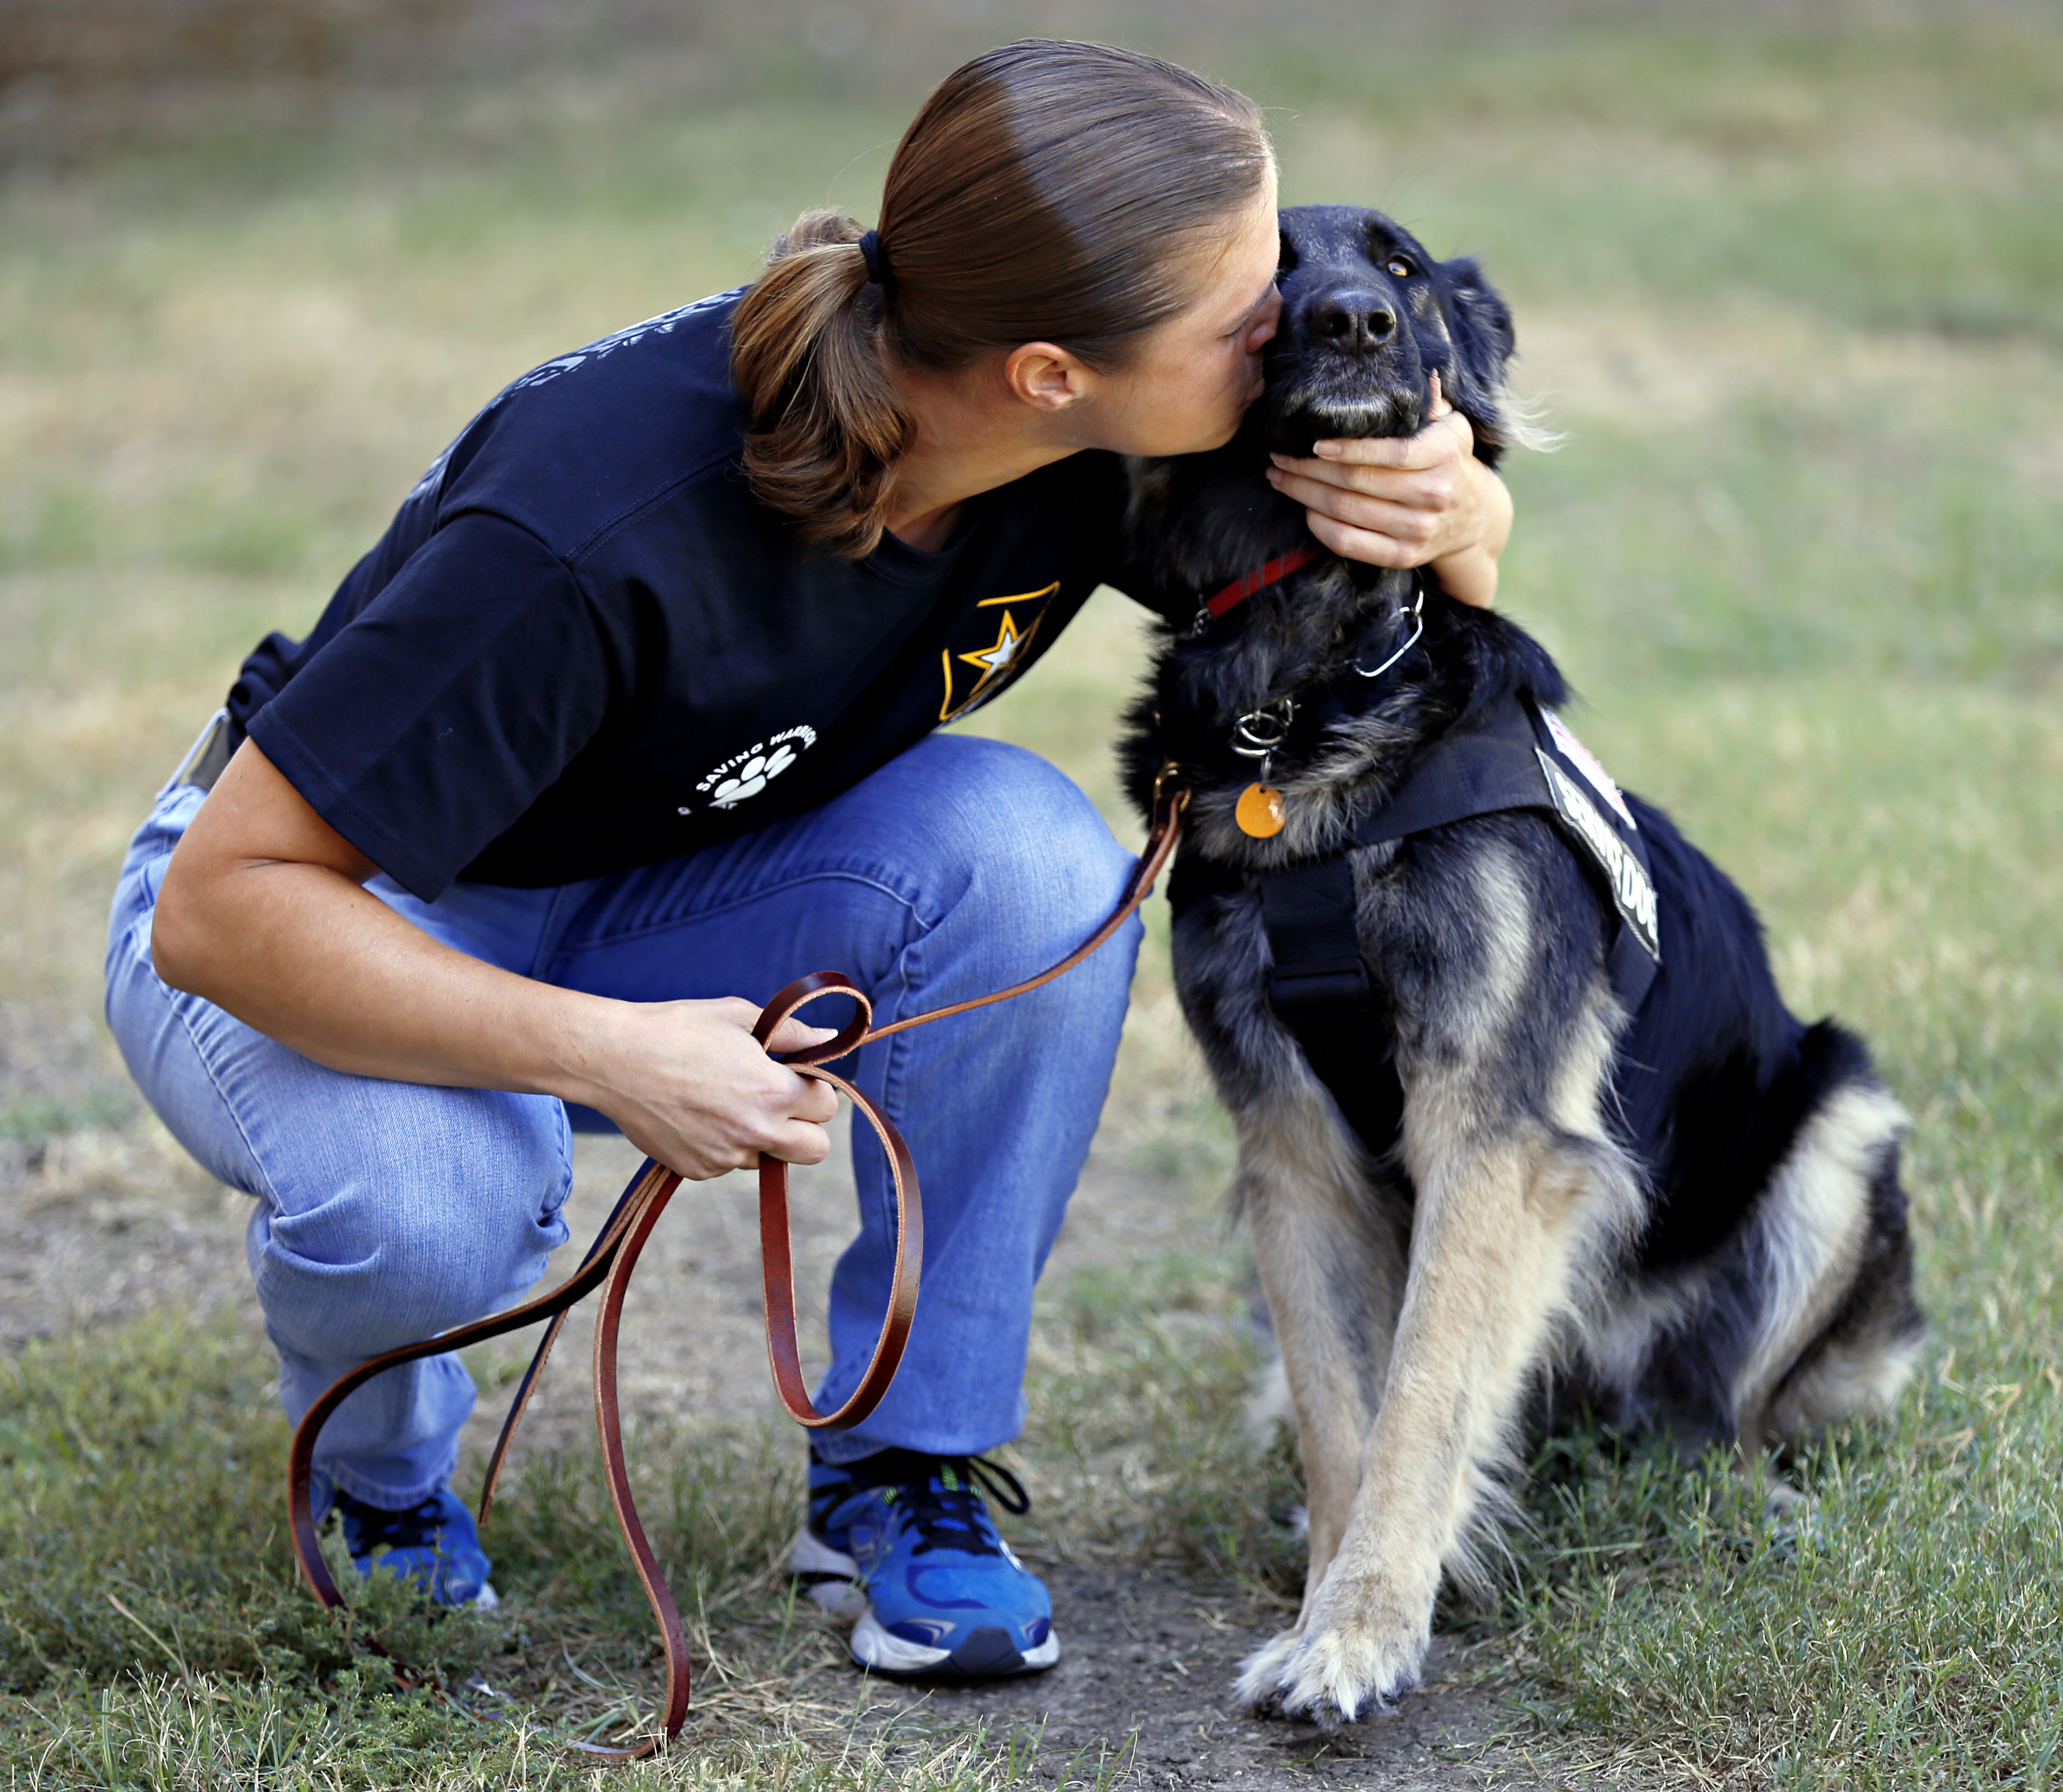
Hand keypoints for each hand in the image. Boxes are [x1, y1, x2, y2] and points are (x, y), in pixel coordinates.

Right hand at [572, 997, 843, 1180]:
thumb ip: (792, 1034)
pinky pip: (729, 1163)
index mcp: (772, 1091)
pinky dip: (725, 1144)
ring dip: (764, 1137)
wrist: (613, 1060)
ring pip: (771, 1159)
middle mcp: (754, 1131)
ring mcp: (725, 1156)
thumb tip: (829, 1038)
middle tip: (781, 1100)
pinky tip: (699, 1113)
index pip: (827, 1107)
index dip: (815, 1087)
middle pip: (816, 1150)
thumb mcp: (740, 1017)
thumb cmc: (678, 1029)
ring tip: (730, 1102)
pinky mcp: (697, 1169)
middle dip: (808, 1126)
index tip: (794, 1074)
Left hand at [1264, 374, 1511, 607]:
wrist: (1474, 516)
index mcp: (1444, 455)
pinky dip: (1319, 526)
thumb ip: (1428, 400)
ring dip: (1304, 494)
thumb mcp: (1451, 424)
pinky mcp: (1403, 556)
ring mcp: (1418, 529)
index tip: (1312, 442)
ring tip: (1280, 478)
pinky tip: (1304, 509)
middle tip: (1278, 456)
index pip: (1388, 452)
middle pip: (1356, 481)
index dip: (1346, 448)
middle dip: (1308, 468)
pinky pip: (1348, 543)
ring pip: (1346, 511)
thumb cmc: (1449, 459)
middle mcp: (1434, 494)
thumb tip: (1411, 374)